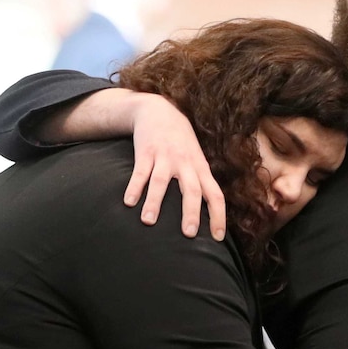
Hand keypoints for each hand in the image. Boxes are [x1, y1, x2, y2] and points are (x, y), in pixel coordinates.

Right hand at [125, 93, 226, 239]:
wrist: (159, 110)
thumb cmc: (181, 143)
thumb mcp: (197, 159)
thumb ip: (200, 182)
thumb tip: (205, 215)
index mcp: (200, 169)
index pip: (215, 195)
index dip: (218, 216)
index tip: (217, 237)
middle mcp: (186, 164)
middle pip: (192, 190)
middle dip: (191, 212)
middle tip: (189, 234)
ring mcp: (165, 157)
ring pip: (162, 182)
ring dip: (155, 202)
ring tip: (148, 222)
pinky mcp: (146, 152)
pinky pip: (140, 171)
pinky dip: (134, 186)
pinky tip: (129, 202)